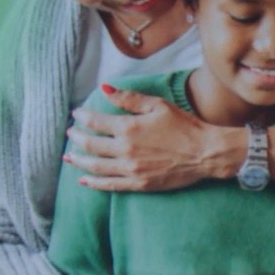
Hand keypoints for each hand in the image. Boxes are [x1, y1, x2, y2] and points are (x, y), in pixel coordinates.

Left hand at [64, 85, 239, 191]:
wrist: (205, 153)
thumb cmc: (184, 126)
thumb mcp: (157, 105)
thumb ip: (129, 99)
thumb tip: (104, 88)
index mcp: (129, 128)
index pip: (96, 121)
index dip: (83, 117)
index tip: (76, 114)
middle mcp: (125, 150)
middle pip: (91, 145)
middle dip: (77, 138)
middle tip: (70, 134)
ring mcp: (131, 170)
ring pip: (96, 167)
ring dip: (79, 161)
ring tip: (69, 156)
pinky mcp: (139, 185)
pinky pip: (110, 185)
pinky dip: (94, 183)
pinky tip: (84, 180)